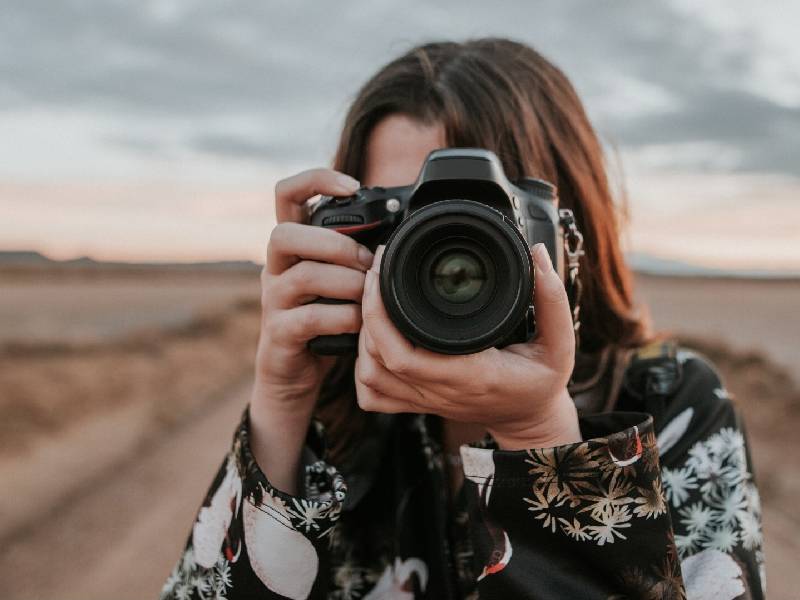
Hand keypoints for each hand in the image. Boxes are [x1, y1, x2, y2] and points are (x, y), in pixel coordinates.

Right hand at [249, 168, 371, 491]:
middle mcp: (275, 268)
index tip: (352, 185)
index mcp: (293, 246)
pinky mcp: (278, 334)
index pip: (287, 194)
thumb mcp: (342, 281)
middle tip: (365, 263)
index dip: (316, 179)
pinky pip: (308, 318)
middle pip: (284, 233)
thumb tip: (400, 231)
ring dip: (345, 283)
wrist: (296, 375)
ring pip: (301, 275)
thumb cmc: (328, 321)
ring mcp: (272, 301)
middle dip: (333, 244)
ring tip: (368, 297)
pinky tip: (359, 326)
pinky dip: (341, 319)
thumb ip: (356, 255)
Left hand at [355, 243, 581, 449]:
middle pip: (377, 360)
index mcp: (469, 374)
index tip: (384, 271)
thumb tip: (538, 254)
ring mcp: (425, 400)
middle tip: (375, 273)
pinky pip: (374, 396)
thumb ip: (553, 300)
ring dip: (362, 339)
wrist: (530, 420)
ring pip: (370, 377)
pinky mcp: (418, 404)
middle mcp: (440, 391)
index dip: (380, 313)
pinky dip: (363, 370)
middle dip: (366, 313)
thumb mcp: (560, 344)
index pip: (404, 353)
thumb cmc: (541, 382)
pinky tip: (372, 342)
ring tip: (372, 301)